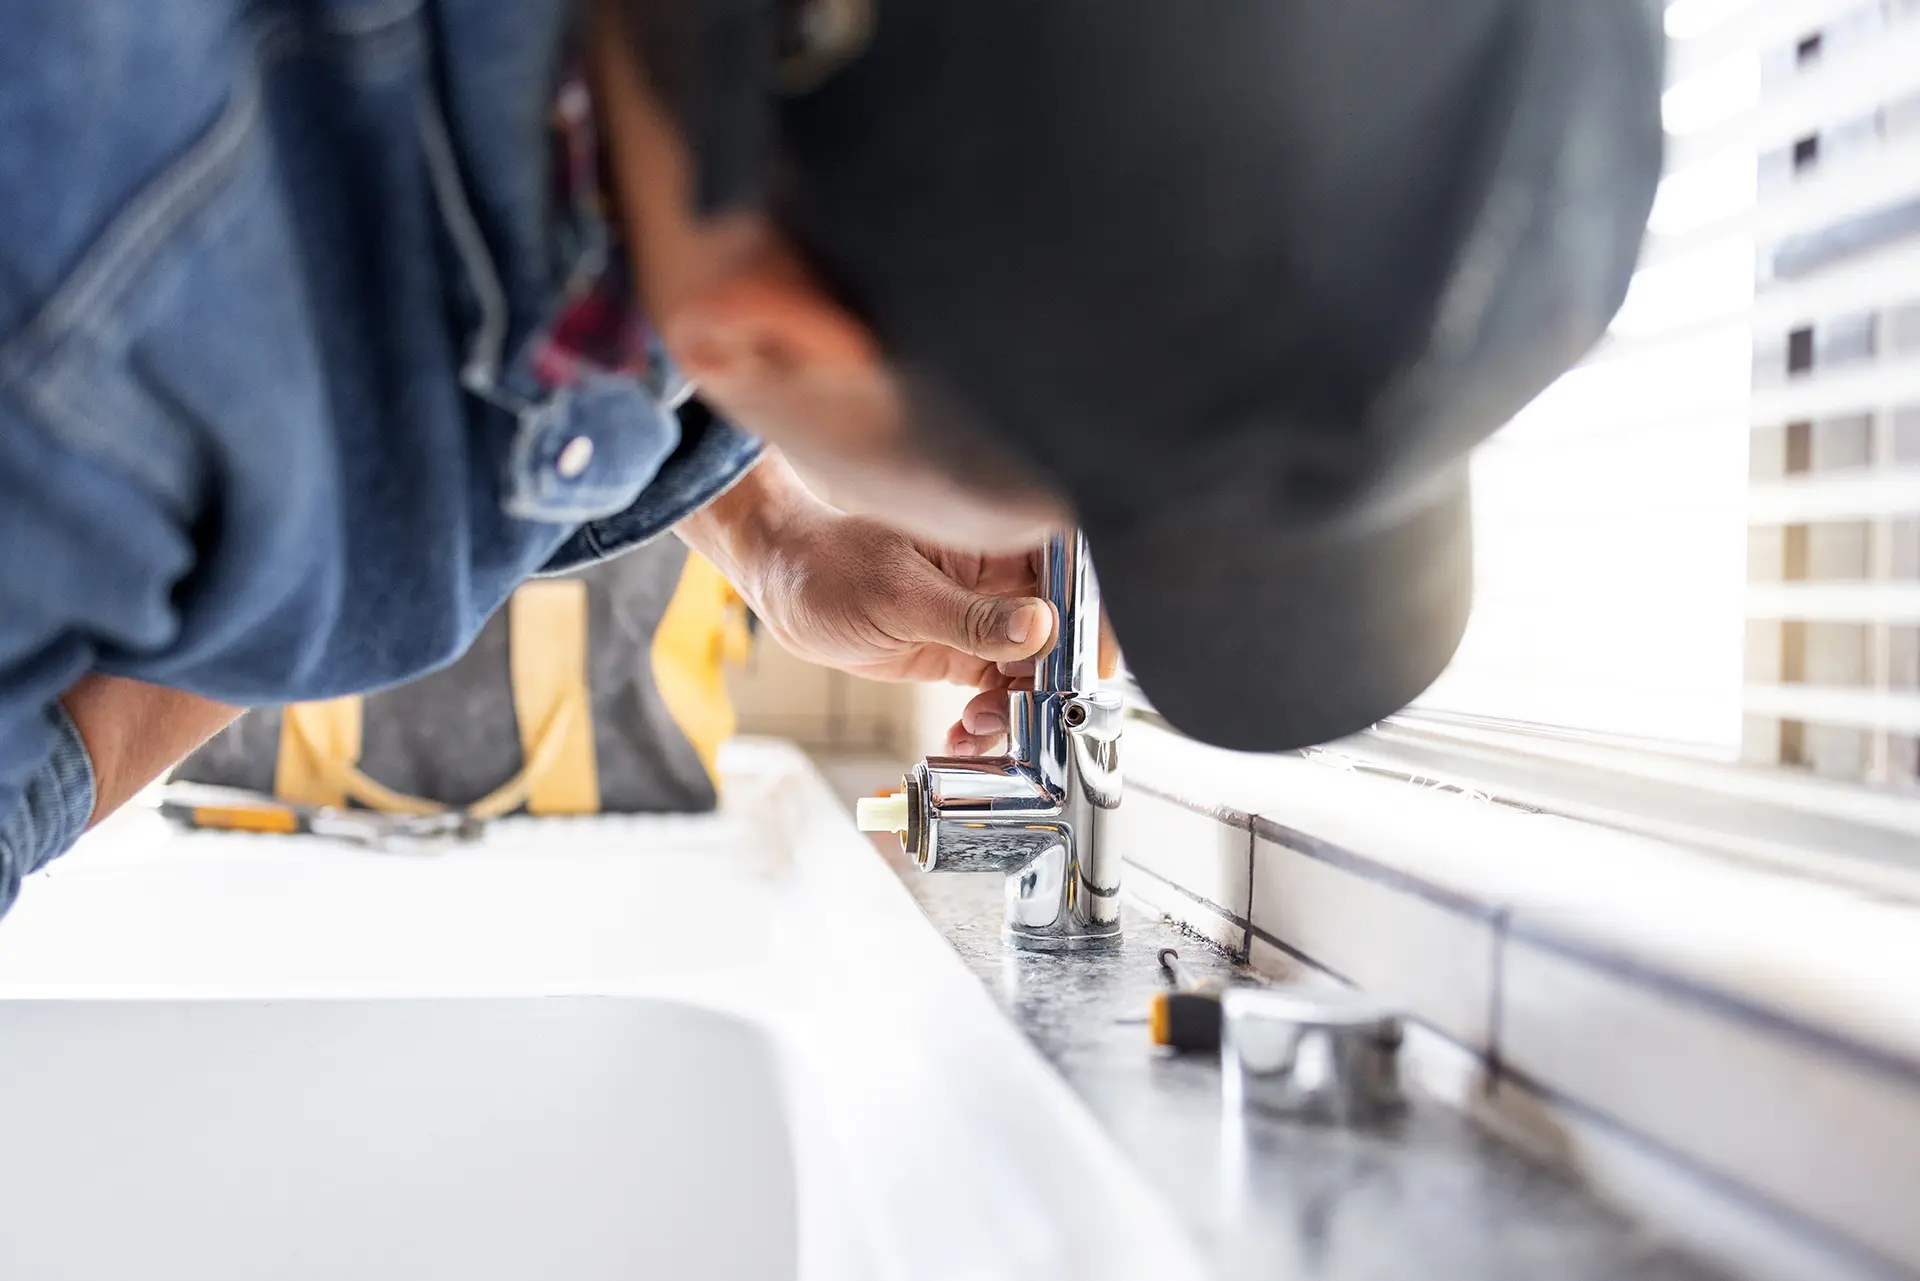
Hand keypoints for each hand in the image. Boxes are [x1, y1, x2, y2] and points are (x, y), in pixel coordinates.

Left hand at [677, 454, 1064, 750]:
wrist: (784, 587)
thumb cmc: (829, 566)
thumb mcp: (898, 595)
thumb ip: (970, 617)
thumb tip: (1040, 628)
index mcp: (996, 540)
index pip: (1070, 570)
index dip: (1093, 616)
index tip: (1092, 664)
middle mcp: (1003, 578)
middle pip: (1062, 632)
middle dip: (1052, 682)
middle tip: (1031, 717)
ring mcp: (987, 618)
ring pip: (1034, 672)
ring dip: (1019, 711)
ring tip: (980, 730)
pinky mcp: (967, 652)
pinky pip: (999, 694)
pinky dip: (990, 724)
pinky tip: (963, 740)